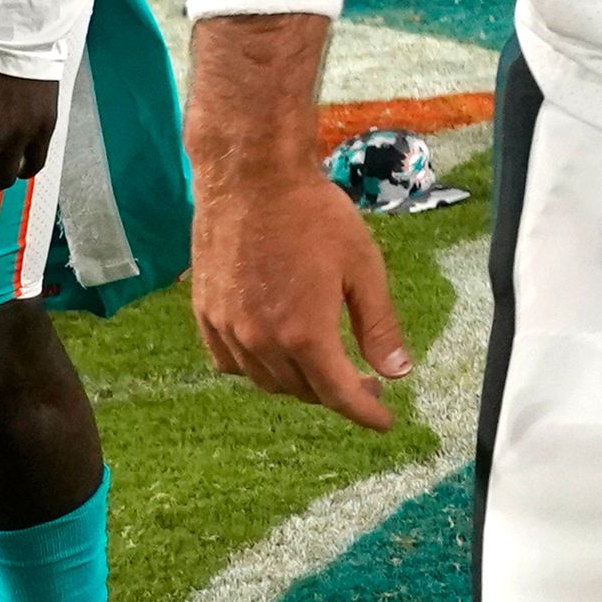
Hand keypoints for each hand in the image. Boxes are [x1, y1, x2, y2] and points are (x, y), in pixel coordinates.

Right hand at [193, 165, 412, 430]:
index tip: (385, 423)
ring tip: (326, 366)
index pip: (338, 395)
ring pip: (265, 381)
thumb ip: (378, 325)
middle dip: (337, 394)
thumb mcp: (363, 267)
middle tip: (365, 381)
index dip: (365, 413)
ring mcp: (226, 329)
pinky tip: (276, 352)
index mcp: (305, 333)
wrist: (250, 178)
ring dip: (299, 383)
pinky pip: (230, 363)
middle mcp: (260, 340)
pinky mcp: (204, 313)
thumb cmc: (314, 215)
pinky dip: (257, 368)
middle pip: (302, 391)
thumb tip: (397, 373)